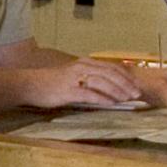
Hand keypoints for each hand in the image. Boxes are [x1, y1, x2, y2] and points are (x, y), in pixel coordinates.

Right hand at [17, 57, 146, 111]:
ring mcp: (75, 78)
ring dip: (117, 91)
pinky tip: (111, 104)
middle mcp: (81, 67)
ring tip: (127, 99)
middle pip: (110, 73)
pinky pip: (89, 94)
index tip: (137, 85)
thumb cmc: (50, 83)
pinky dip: (103, 98)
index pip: (111, 67)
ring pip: (102, 82)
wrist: (29, 85)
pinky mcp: (68, 90)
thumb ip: (88, 80)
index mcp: (84, 63)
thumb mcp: (72, 77)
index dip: (126, 76)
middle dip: (126, 84)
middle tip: (137, 94)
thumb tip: (108, 89)